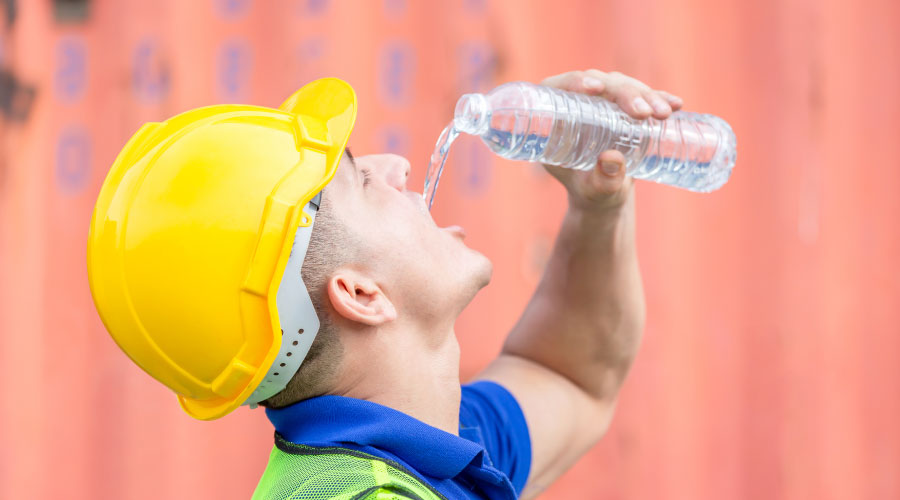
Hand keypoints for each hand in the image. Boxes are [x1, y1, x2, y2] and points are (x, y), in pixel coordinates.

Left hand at [540, 70, 682, 211]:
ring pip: (622, 85)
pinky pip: (643, 96)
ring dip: (645, 95)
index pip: (559, 88)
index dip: (575, 82)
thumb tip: (611, 159)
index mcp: (557, 118)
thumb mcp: (595, 190)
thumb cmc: (591, 192)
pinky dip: (660, 97)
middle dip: (624, 93)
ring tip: (663, 114)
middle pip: (599, 83)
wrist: (607, 194)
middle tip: (643, 113)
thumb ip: (602, 180)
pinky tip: (675, 104)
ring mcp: (605, 102)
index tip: (596, 88)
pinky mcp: (627, 106)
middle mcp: (580, 103)